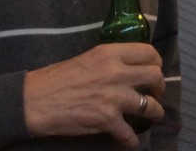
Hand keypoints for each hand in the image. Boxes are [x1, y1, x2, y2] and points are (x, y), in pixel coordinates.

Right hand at [23, 43, 164, 148]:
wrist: (35, 101)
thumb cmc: (58, 78)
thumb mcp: (89, 58)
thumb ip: (111, 61)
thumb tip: (129, 67)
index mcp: (111, 54)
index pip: (148, 53)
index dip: (156, 62)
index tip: (155, 69)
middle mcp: (117, 73)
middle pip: (155, 76)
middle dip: (159, 87)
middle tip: (155, 92)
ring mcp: (114, 97)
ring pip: (149, 105)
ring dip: (155, 112)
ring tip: (155, 115)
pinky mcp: (107, 120)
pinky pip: (130, 133)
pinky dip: (133, 141)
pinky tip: (132, 142)